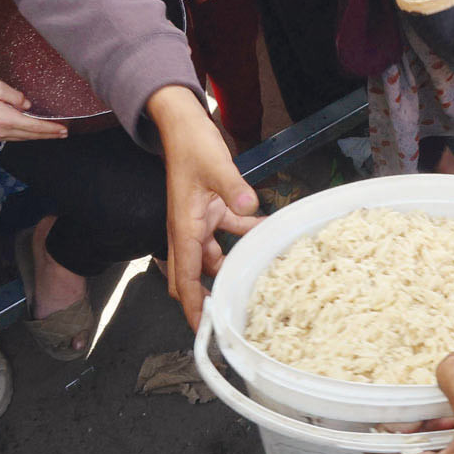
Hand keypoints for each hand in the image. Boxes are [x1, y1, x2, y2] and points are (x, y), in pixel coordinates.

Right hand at [0, 79, 68, 141]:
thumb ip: (16, 96)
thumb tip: (27, 106)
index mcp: (7, 120)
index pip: (35, 127)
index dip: (51, 129)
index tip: (64, 130)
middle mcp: (3, 132)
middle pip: (30, 136)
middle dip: (48, 135)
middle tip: (63, 134)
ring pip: (21, 138)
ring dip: (36, 136)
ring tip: (49, 133)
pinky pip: (11, 137)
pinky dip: (24, 135)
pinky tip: (27, 131)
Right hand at [148, 86, 259, 328]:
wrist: (183, 122)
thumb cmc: (191, 144)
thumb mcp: (215, 164)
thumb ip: (234, 187)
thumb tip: (251, 207)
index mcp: (183, 227)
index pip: (184, 278)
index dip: (191, 307)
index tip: (203, 331)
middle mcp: (188, 229)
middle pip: (193, 276)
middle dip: (206, 299)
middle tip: (230, 320)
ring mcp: (200, 219)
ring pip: (214, 256)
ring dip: (232, 268)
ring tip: (257, 284)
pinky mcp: (212, 207)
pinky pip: (230, 230)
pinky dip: (247, 234)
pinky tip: (270, 232)